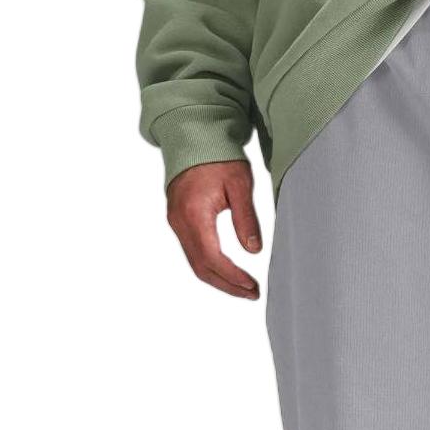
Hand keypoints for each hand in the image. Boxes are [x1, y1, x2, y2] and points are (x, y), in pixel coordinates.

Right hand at [166, 161, 261, 298]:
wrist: (192, 135)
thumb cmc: (217, 156)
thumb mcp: (239, 184)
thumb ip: (246, 218)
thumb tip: (253, 250)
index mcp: (194, 213)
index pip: (212, 257)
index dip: (233, 277)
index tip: (252, 286)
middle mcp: (179, 221)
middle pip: (201, 267)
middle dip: (227, 285)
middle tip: (252, 293)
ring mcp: (175, 222)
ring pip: (195, 263)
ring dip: (219, 279)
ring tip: (244, 288)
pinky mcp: (178, 221)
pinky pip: (192, 252)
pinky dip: (210, 267)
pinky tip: (228, 272)